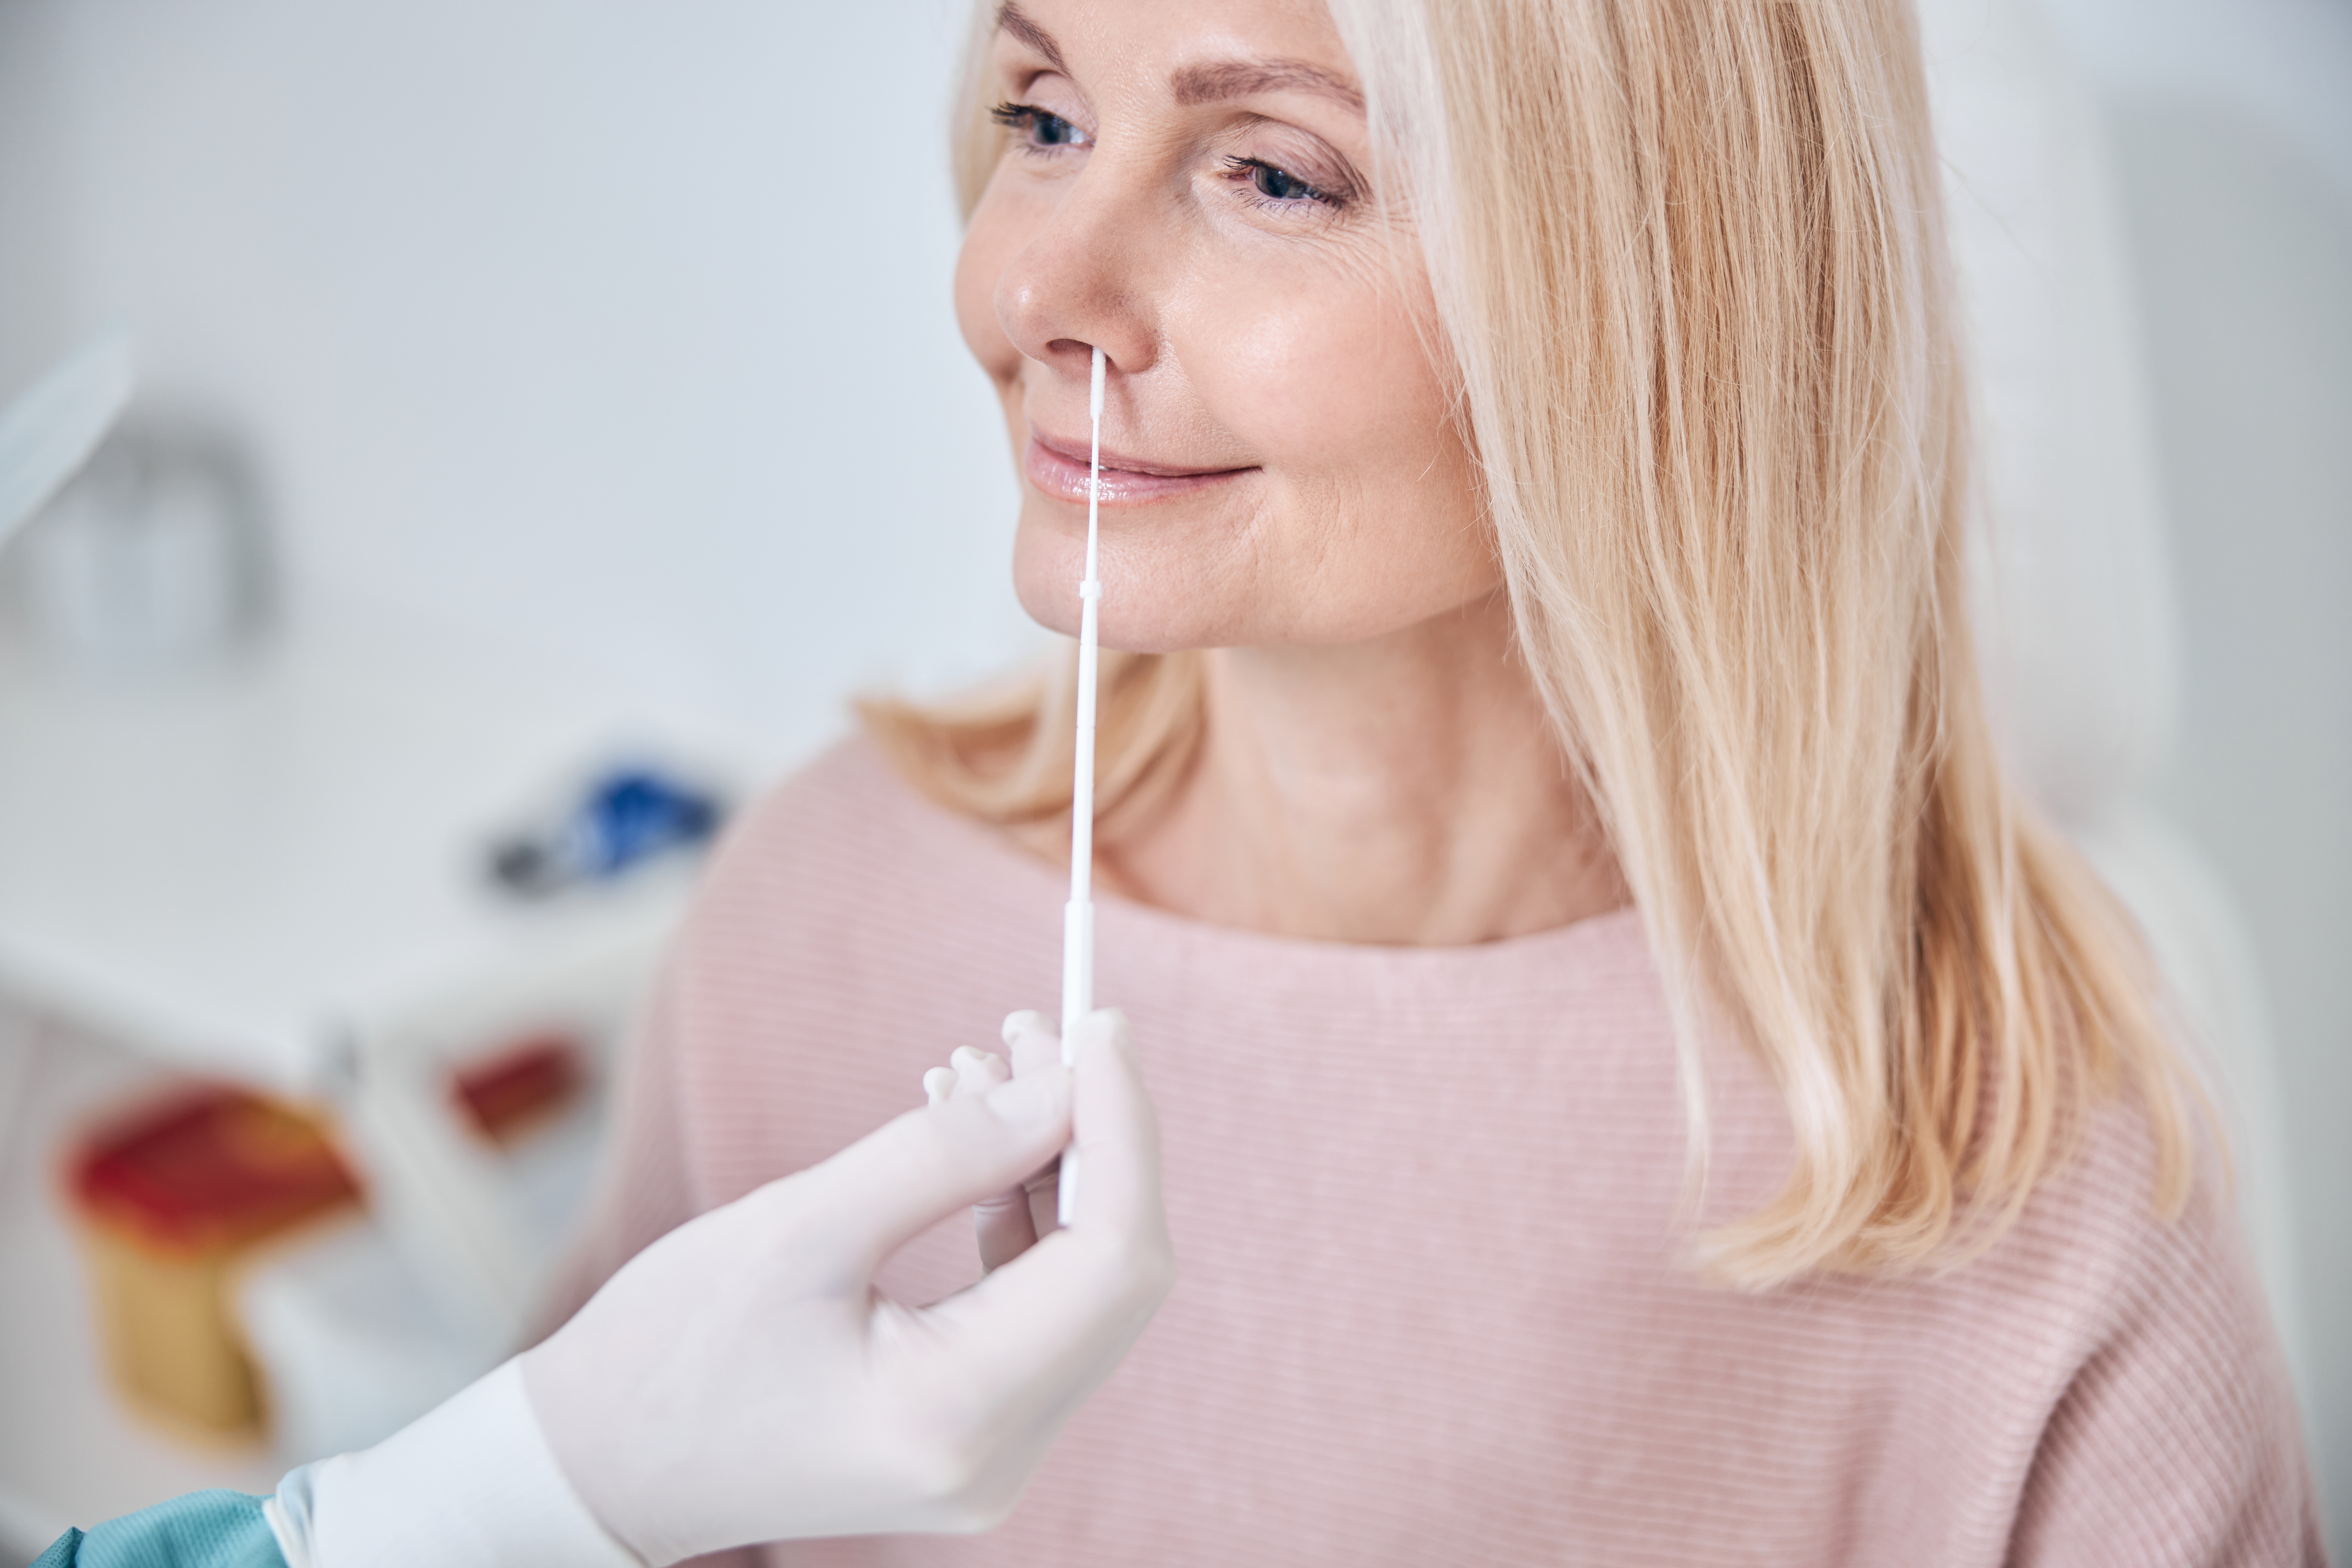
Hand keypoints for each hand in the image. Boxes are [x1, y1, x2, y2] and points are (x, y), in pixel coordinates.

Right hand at [520, 1009, 1171, 1566]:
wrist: (597, 1464)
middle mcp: (996, 1457)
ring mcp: (988, 1454)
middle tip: (1044, 1026)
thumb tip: (1065, 1083)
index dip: (1120, 1131)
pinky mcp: (967, 1430)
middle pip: (1111, 1276)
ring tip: (990, 1061)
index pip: (1112, 1261)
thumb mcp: (800, 1230)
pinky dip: (1013, 1211)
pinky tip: (973, 1132)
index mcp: (956, 1419)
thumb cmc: (669, 1352)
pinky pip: (1031, 1306)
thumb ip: (945, 1154)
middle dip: (1089, 1137)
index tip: (1099, 1027)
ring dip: (1049, 1163)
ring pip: (1077, 1284)